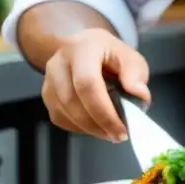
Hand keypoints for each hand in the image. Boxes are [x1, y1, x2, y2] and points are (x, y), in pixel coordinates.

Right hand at [41, 27, 150, 142]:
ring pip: (65, 113)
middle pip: (72, 100)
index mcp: (83, 48)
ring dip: (90, 128)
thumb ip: (136, 74)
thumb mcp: (129, 56)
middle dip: (98, 124)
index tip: (122, 129)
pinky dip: (80, 127)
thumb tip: (138, 95)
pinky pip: (61, 118)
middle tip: (118, 135)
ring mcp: (48, 79)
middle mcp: (59, 62)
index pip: (87, 83)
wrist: (84, 48)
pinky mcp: (46, 95)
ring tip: (110, 131)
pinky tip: (96, 125)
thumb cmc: (109, 54)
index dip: (104, 111)